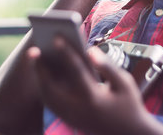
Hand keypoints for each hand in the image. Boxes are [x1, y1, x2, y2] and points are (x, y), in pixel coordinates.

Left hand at [29, 37, 151, 134]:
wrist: (128, 134)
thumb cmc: (128, 103)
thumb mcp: (125, 83)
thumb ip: (107, 66)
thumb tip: (89, 49)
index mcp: (94, 98)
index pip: (76, 71)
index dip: (66, 53)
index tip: (57, 37)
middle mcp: (79, 110)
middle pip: (52, 88)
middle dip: (40, 68)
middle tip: (33, 49)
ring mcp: (71, 118)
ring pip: (47, 97)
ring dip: (39, 77)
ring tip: (36, 57)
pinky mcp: (69, 121)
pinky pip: (51, 103)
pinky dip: (44, 86)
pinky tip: (43, 70)